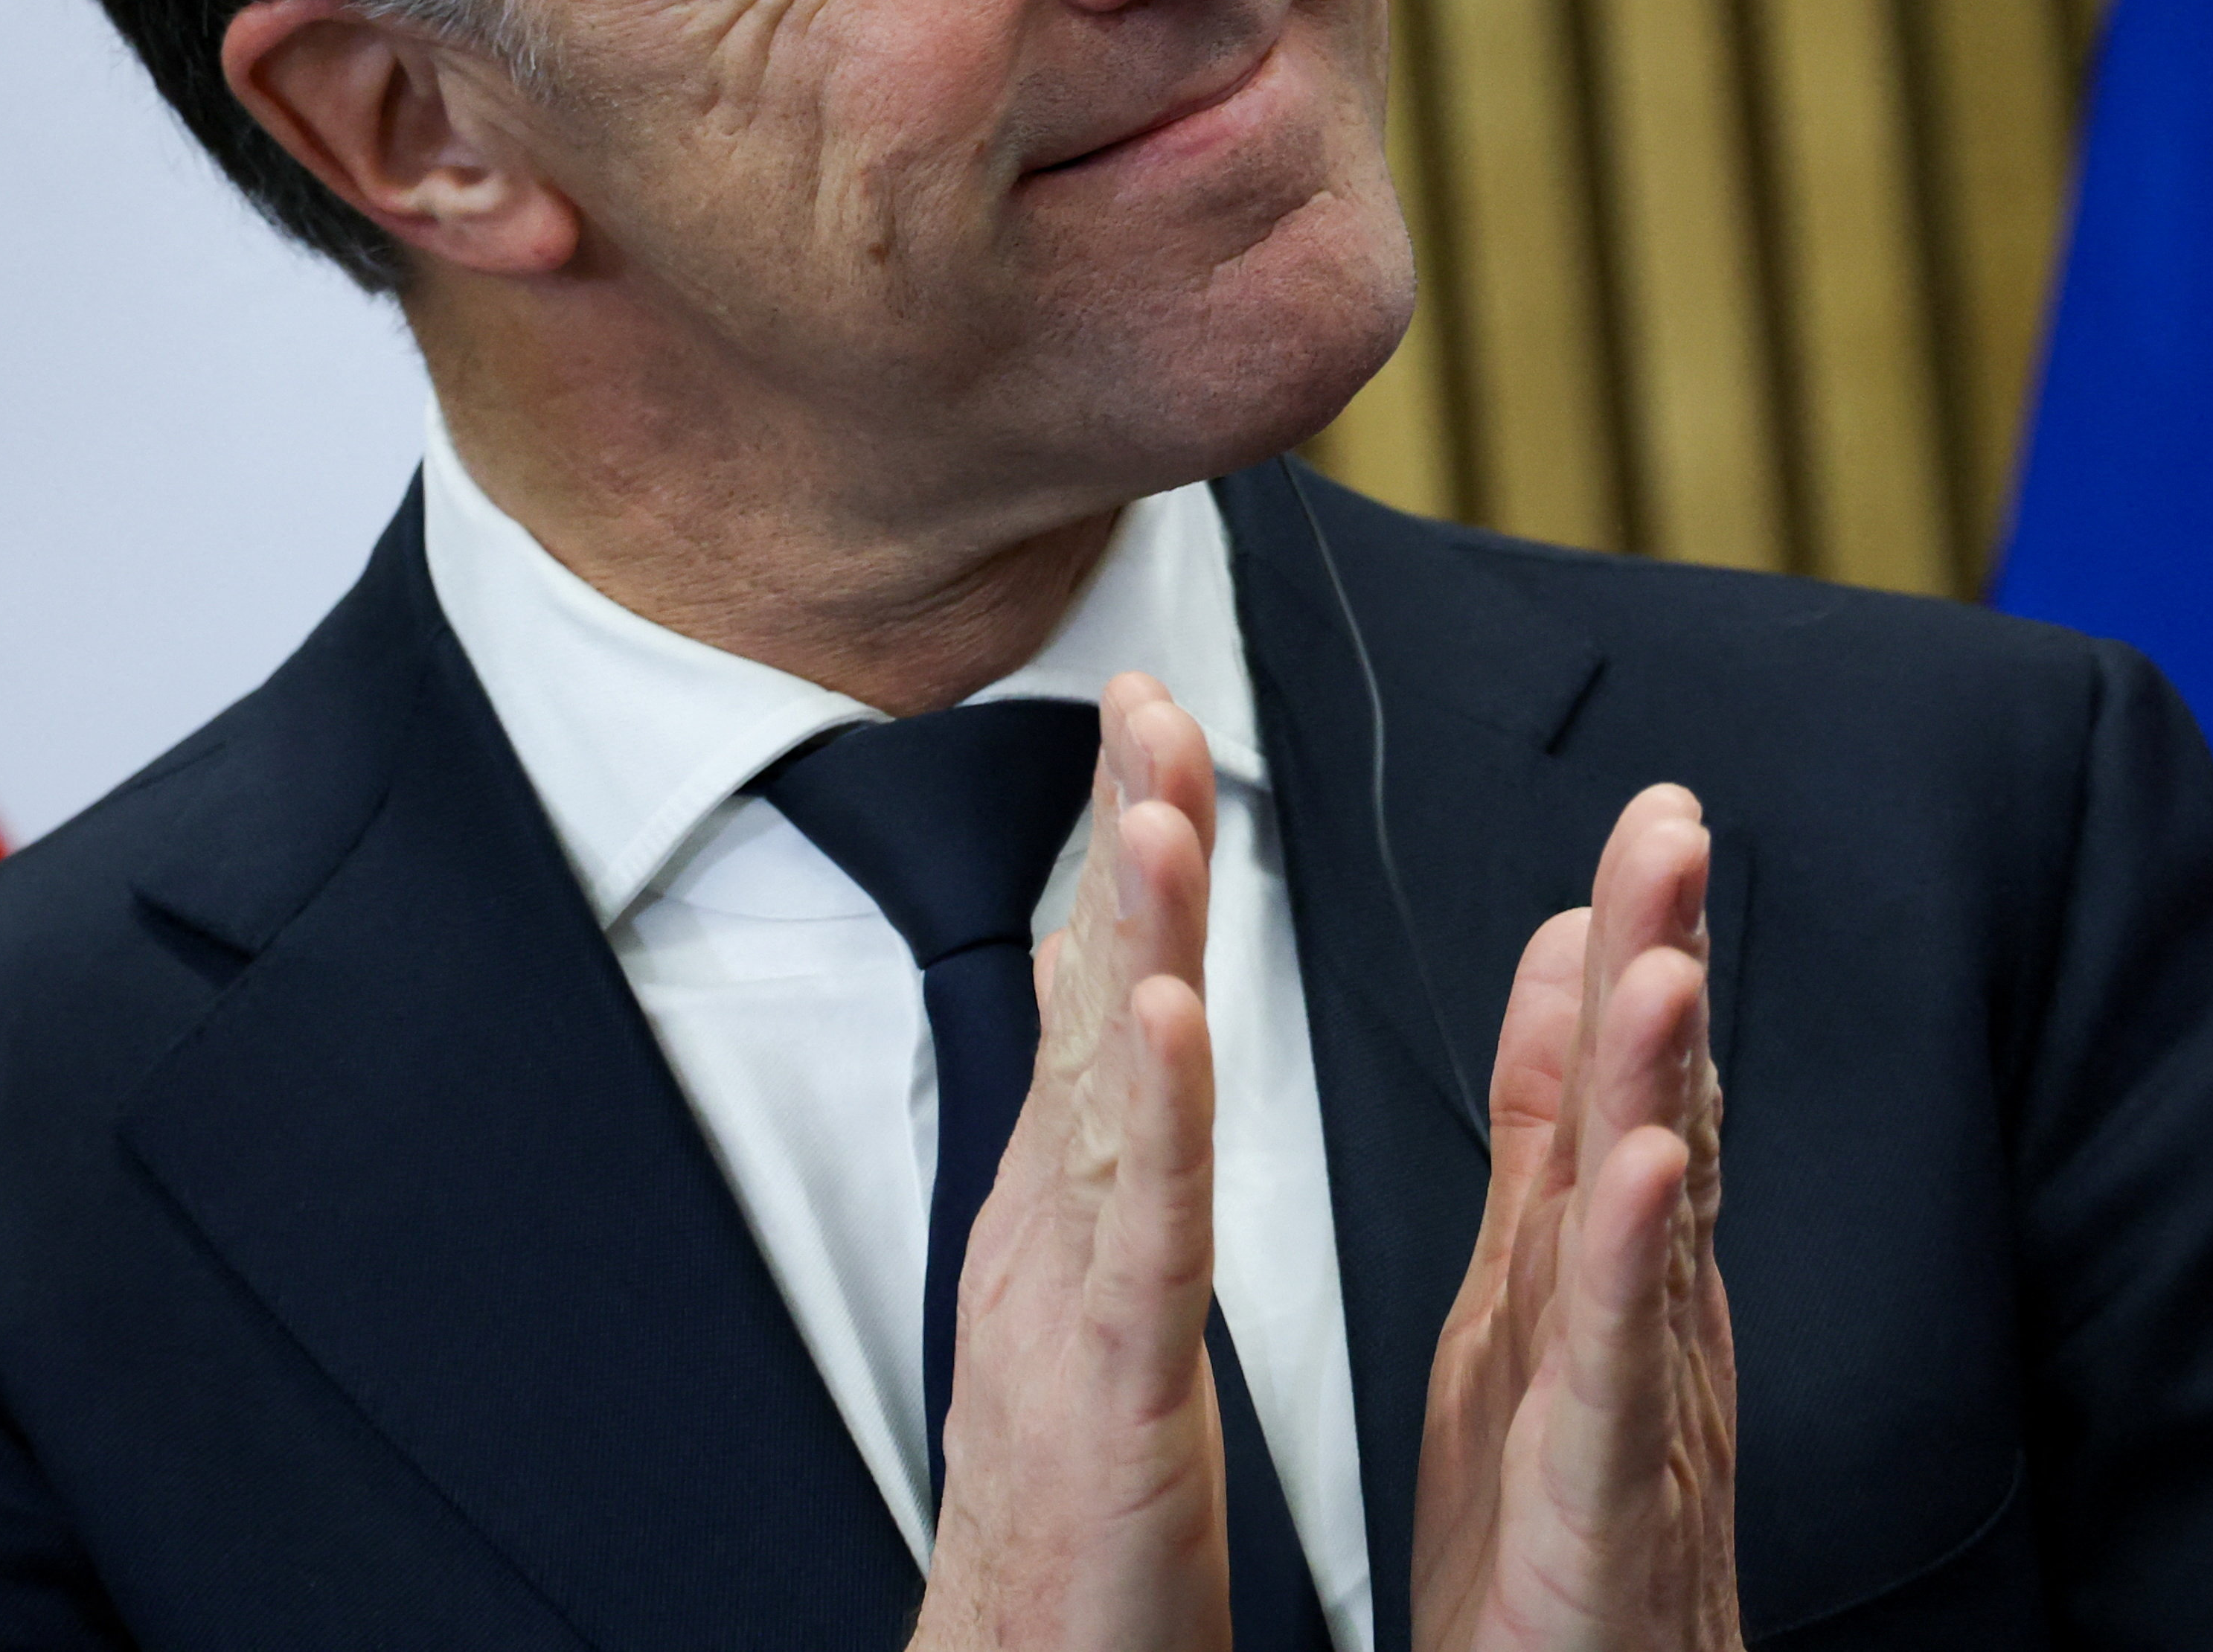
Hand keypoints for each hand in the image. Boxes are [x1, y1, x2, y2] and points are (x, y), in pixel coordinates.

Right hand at [906, 673, 1231, 1651]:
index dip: (1127, 845)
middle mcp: (1051, 1236)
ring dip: (1131, 938)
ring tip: (1151, 800)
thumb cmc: (1076, 1525)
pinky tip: (1161, 1013)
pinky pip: (1143, 1240)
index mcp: (1073, 1216)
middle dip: (1120, 838)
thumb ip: (1108, 1157)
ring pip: (1108, 1092)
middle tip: (1141, 688)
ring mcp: (1070, 1308)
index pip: (1106, 989)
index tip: (1149, 708)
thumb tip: (1104, 1014)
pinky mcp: (1114, 1396)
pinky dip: (1152, 1121)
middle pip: (1091, 1000)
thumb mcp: (1096, 1306)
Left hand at [1416, 784, 1742, 1651]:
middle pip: (1665, 1114)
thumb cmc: (1551, 1536)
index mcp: (1603, 1265)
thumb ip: (1553, 1130)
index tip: (1650, 813)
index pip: (1634, 1077)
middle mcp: (1646, 1319)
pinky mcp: (1604, 1505)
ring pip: (1655, 1224)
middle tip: (1673, 827)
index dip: (1644, 940)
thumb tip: (1573, 963)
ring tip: (1664, 959)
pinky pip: (1618, 1375)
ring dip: (1666, 1085)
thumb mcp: (1532, 1297)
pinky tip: (1646, 1175)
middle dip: (1669, 964)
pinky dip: (1632, 1272)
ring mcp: (1640, 1409)